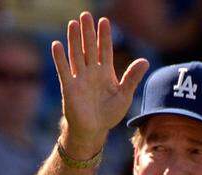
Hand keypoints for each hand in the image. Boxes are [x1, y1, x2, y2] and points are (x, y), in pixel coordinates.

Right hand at [52, 12, 148, 156]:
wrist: (93, 131)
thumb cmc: (109, 114)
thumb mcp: (124, 95)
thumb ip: (132, 78)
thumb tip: (145, 60)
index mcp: (105, 72)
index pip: (105, 49)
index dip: (104, 36)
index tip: (104, 21)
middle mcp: (91, 72)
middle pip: (89, 48)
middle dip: (88, 32)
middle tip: (86, 15)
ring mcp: (79, 79)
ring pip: (76, 55)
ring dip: (74, 40)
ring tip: (72, 24)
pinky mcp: (69, 88)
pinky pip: (64, 70)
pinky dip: (60, 58)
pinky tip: (56, 45)